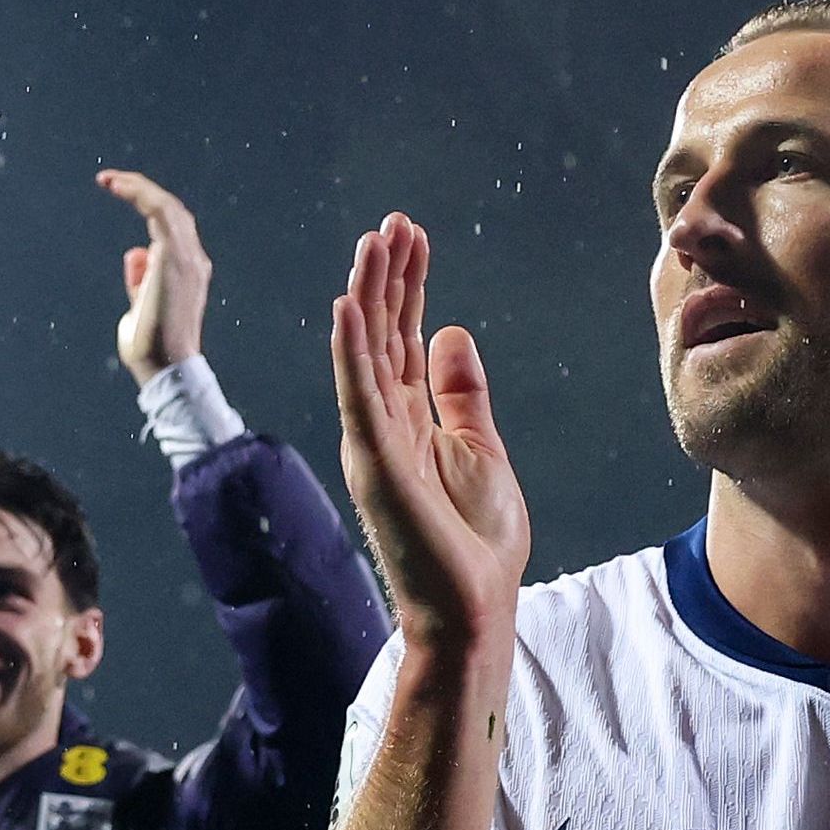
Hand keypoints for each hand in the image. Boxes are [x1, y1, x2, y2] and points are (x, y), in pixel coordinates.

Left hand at [99, 169, 209, 377]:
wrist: (165, 366)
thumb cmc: (150, 346)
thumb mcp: (141, 306)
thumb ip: (140, 280)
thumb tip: (135, 252)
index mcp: (188, 269)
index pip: (171, 226)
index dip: (146, 204)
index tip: (117, 192)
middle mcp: (194, 259)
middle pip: (172, 210)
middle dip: (141, 191)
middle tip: (109, 180)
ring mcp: (188, 257)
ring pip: (167, 206)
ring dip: (138, 187)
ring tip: (110, 180)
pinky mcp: (176, 257)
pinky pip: (161, 211)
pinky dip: (141, 194)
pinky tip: (119, 186)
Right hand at [325, 216, 529, 649]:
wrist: (471, 607)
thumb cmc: (476, 542)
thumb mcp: (481, 448)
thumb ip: (461, 392)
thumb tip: (451, 331)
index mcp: (409, 419)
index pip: (403, 336)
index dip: (408, 284)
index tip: (412, 235)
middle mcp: (383, 423)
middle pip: (382, 334)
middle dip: (387, 276)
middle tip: (393, 222)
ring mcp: (375, 441)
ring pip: (365, 354)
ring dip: (366, 297)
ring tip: (371, 244)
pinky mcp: (376, 462)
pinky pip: (358, 395)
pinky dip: (352, 349)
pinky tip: (349, 307)